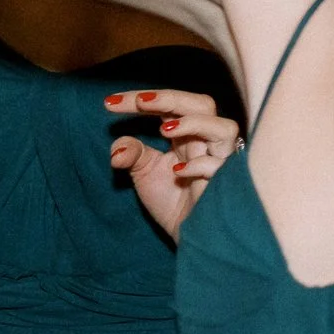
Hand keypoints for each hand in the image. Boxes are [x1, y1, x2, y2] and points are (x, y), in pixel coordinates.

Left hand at [106, 87, 237, 242]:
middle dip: (171, 98)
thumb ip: (131, 153)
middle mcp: (206, 143)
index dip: (142, 100)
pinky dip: (199, 165)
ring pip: (224, 128)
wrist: (188, 235)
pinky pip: (220, 167)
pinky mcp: (224, 185)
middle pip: (203, 105)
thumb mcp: (144, 173)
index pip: (170, 106)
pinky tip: (176, 173)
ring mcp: (218, 162)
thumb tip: (118, 148)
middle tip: (140, 102)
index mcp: (187, 135)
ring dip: (195, 123)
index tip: (108, 103)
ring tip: (165, 129)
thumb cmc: (173, 201)